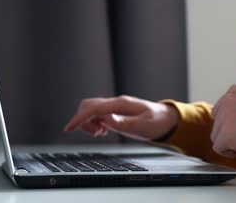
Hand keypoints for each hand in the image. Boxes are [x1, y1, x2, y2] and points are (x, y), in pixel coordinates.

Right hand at [64, 96, 180, 140]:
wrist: (167, 119)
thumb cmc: (157, 122)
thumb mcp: (142, 125)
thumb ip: (123, 123)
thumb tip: (106, 119)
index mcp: (121, 104)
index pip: (93, 108)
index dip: (79, 119)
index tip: (68, 128)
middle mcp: (116, 103)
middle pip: (88, 105)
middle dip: (83, 120)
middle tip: (96, 133)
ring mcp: (115, 106)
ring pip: (91, 109)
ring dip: (89, 122)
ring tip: (101, 132)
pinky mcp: (115, 112)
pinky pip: (97, 114)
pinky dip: (95, 122)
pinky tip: (104, 130)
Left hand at [211, 84, 235, 158]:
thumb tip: (234, 120)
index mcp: (235, 91)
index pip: (221, 108)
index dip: (230, 122)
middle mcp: (227, 101)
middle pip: (218, 122)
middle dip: (228, 132)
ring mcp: (224, 117)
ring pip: (216, 135)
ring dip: (229, 142)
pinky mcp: (224, 134)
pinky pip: (218, 148)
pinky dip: (229, 153)